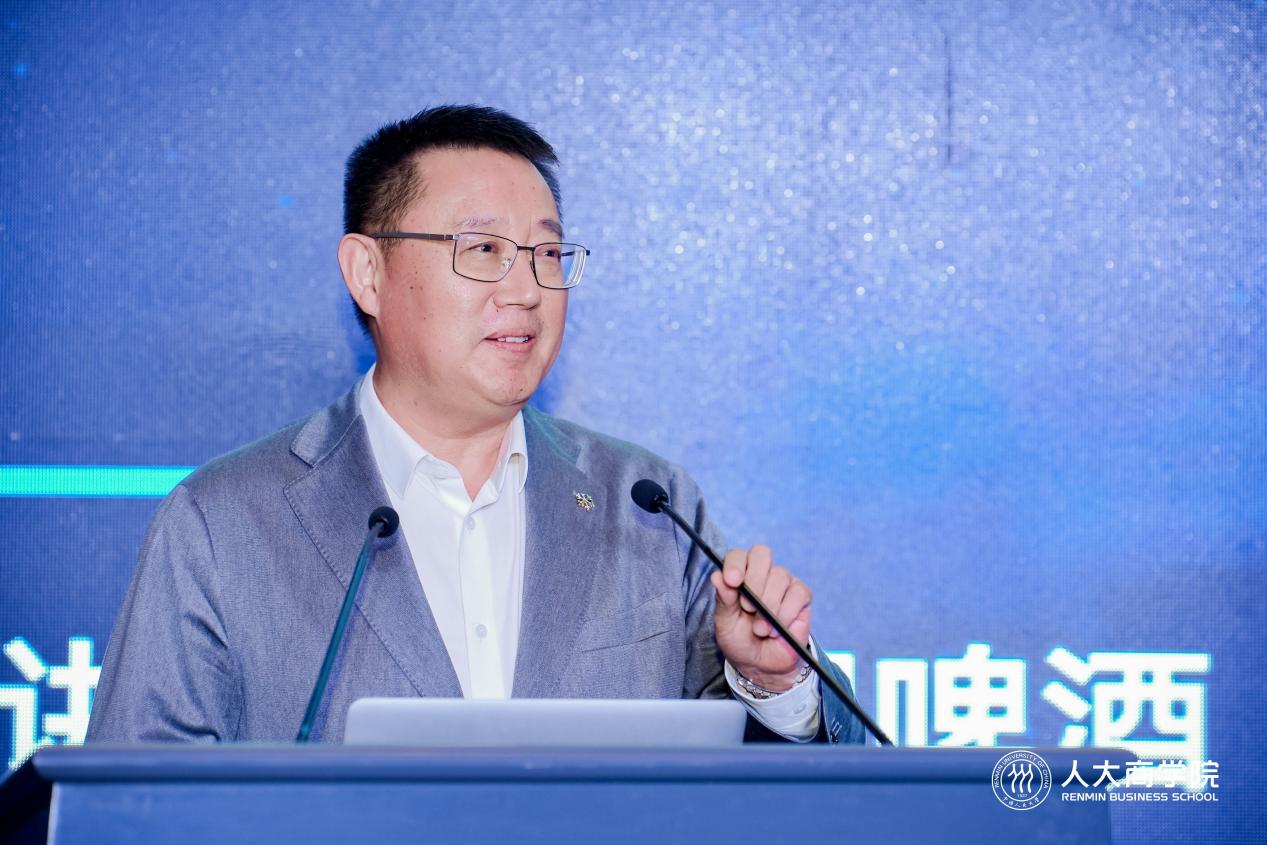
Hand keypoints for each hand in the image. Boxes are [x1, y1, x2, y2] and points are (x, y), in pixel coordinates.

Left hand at [711, 544, 811, 690]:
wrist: (762, 665)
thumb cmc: (740, 639)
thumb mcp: (725, 623)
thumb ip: (723, 599)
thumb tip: (717, 576)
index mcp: (740, 574)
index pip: (738, 555)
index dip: (735, 564)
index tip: (732, 581)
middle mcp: (762, 572)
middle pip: (762, 554)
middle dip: (754, 581)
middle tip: (748, 608)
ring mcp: (783, 581)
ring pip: (780, 576)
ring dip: (768, 607)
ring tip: (760, 629)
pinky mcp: (801, 595)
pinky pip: (797, 593)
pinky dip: (786, 614)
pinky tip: (776, 629)